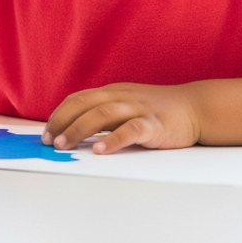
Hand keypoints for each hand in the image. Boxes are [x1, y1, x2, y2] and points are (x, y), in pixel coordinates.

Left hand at [43, 82, 201, 153]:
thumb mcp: (125, 105)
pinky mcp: (154, 124)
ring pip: (101, 115)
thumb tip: (73, 132)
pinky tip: (99, 150)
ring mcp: (137, 109)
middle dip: (62, 123)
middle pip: (83, 106)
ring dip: (78, 130)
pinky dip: (113, 140)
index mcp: (111, 92)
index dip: (59, 115)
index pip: (77, 100)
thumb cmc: (156, 111)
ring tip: (63, 145)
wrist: (196, 108)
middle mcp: (120, 97)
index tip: (45, 133)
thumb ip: (103, 114)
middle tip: (48, 142)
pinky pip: (130, 130)